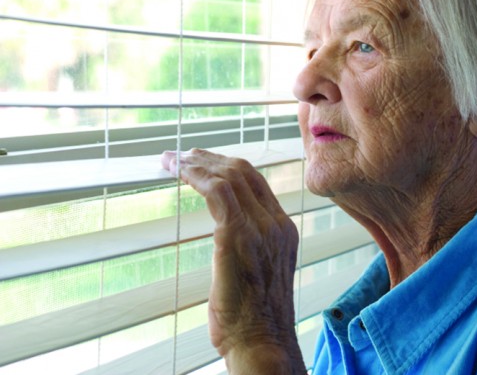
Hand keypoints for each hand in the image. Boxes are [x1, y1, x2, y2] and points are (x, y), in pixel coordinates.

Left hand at [161, 149, 304, 373]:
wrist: (263, 342)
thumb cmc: (254, 318)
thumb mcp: (260, 273)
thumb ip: (251, 246)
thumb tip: (227, 234)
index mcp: (283, 229)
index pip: (256, 182)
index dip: (227, 166)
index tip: (203, 162)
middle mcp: (276, 223)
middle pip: (244, 171)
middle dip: (209, 158)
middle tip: (182, 156)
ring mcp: (260, 228)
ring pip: (229, 176)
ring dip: (196, 163)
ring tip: (172, 160)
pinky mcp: (237, 236)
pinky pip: (216, 191)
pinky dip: (195, 175)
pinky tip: (177, 172)